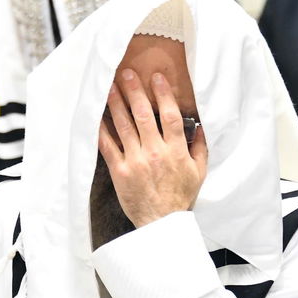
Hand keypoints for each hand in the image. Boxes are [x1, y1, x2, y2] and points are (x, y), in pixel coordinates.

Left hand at [97, 69, 207, 227]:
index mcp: (175, 151)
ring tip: (111, 87)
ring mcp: (136, 161)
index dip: (163, 94)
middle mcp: (155, 152)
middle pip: (144, 115)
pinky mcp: (120, 171)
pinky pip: (108, 146)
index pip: (169, 116)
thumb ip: (200, 147)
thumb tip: (199, 127)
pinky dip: (102, 130)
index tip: (156, 78)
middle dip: (135, 92)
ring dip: (117, 104)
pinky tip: (97, 116)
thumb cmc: (180, 198)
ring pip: (124, 126)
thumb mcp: (199, 172)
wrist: (161, 223)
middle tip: (127, 74)